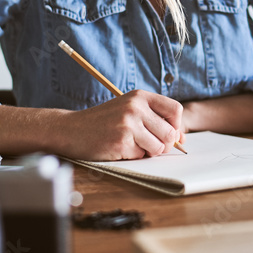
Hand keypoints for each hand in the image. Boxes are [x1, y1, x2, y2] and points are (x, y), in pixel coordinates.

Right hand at [62, 90, 183, 160]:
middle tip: (147, 144)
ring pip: (159, 147)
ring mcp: (128, 124)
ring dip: (148, 151)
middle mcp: (135, 107)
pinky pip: (141, 156)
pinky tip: (118, 147)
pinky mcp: (121, 142)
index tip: (167, 133)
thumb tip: (181, 138)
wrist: (71, 129)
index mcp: (140, 96)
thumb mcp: (129, 110)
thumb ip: (154, 119)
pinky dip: (132, 156)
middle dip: (163, 144)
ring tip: (131, 144)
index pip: (175, 110)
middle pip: (170, 133)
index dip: (176, 126)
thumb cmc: (103, 121)